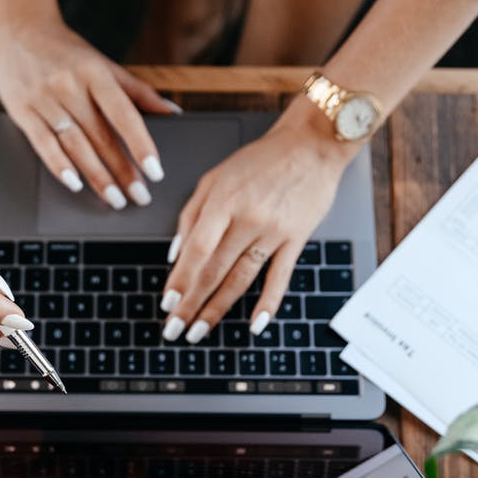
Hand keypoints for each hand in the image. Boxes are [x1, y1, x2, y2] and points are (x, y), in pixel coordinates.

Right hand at [0, 20, 177, 208]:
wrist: (19, 29)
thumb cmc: (67, 52)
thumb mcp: (104, 65)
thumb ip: (138, 92)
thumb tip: (173, 113)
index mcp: (95, 73)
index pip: (124, 115)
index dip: (141, 145)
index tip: (155, 172)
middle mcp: (70, 86)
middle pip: (101, 136)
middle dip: (122, 171)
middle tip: (139, 197)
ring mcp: (45, 98)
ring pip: (75, 145)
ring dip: (96, 176)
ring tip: (114, 198)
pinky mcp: (22, 110)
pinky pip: (43, 143)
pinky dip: (59, 165)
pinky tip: (74, 184)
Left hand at [159, 112, 356, 342]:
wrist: (311, 146)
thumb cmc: (260, 160)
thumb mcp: (214, 177)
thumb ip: (191, 214)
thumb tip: (174, 253)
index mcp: (223, 201)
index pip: (196, 250)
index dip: (180, 280)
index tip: (167, 304)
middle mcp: (247, 219)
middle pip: (214, 270)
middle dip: (191, 304)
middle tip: (175, 330)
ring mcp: (273, 231)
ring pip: (240, 278)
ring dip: (218, 309)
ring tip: (200, 331)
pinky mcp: (296, 239)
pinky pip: (280, 277)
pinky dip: (268, 303)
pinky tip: (255, 324)